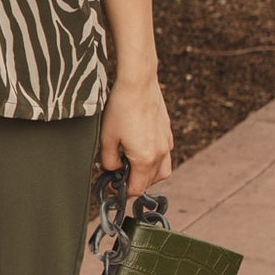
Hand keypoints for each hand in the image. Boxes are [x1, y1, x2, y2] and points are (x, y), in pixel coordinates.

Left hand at [98, 71, 171, 199]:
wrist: (138, 83)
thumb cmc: (120, 108)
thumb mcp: (106, 138)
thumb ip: (109, 161)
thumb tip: (113, 171)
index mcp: (145, 159)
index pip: (137, 189)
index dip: (122, 191)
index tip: (111, 185)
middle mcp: (161, 154)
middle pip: (150, 182)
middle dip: (134, 182)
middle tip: (117, 172)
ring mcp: (167, 143)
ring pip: (161, 171)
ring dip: (146, 173)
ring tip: (130, 162)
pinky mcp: (168, 133)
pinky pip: (164, 155)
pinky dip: (153, 159)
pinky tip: (139, 146)